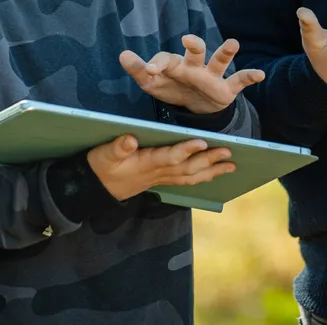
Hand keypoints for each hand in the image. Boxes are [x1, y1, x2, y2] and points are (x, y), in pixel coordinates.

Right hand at [87, 135, 235, 200]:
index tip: (202, 141)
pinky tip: (214, 173)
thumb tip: (130, 138)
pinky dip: (202, 177)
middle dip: (208, 160)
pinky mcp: (161, 180)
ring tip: (231, 166)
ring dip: (211, 171)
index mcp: (145, 163)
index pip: (169, 157)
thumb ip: (117, 147)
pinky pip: (185, 180)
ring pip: (189, 176)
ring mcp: (160, 178)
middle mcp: (157, 173)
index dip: (185, 150)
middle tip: (228, 152)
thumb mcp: (103, 154)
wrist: (95, 188)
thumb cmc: (100, 166)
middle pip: (186, 168)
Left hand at [119, 36, 264, 114]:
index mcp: (175, 65)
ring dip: (226, 52)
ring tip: (233, 43)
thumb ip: (138, 70)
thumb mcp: (153, 84)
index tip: (148, 69)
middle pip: (195, 51)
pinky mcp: (226, 89)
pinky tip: (259, 75)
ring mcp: (212, 76)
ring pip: (219, 61)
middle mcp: (195, 66)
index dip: (158, 63)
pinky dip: (249, 76)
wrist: (195, 108)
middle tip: (187, 39)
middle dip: (193, 44)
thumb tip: (122, 54)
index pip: (167, 59)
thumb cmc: (172, 89)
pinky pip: (239, 81)